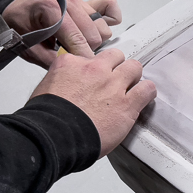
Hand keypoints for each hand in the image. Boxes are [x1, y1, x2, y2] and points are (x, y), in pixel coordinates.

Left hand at [2, 0, 122, 66]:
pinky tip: (93, 31)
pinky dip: (108, 21)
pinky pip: (110, 10)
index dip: (81, 58)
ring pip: (103, 28)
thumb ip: (49, 59)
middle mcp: (69, 1)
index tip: (81, 71)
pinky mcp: (87, 1)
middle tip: (72, 56)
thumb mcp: (26, 47)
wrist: (16, 8)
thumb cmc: (19, 25)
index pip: (77, 39)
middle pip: (95, 35)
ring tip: (76, 44)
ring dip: (94, 40)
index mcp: (52, 8)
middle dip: (87, 50)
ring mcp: (80, 0)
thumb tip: (72, 69)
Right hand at [30, 49, 156, 156]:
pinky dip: (148, 92)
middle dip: (117, 67)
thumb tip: (66, 84)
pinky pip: (147, 89)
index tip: (94, 78)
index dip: (94, 69)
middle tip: (115, 81)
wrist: (55, 136)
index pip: (90, 57)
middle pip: (116, 56)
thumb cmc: (46, 119)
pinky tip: (144, 97)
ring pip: (134, 67)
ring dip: (134, 77)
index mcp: (70, 64)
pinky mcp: (127, 103)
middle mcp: (94, 70)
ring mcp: (113, 85)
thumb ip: (60, 80)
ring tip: (131, 88)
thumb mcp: (45, 89)